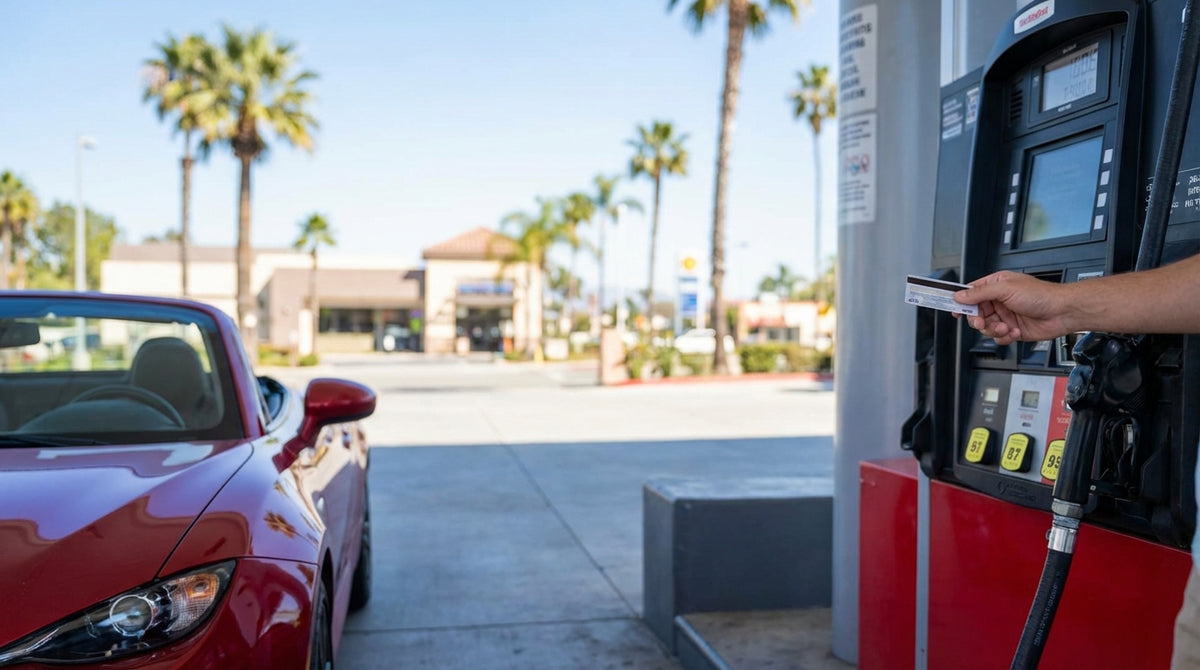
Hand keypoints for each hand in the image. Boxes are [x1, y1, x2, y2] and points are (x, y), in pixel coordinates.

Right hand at [954, 271, 1071, 344]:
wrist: (1062, 313)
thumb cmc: (1041, 295)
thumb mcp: (1006, 289)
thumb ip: (980, 293)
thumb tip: (961, 295)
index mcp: (996, 285)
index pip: (972, 292)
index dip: (961, 301)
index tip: (953, 309)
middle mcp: (1000, 300)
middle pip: (976, 313)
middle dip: (978, 320)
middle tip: (982, 323)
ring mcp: (1006, 316)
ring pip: (986, 328)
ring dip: (995, 330)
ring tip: (1007, 328)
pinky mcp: (1012, 330)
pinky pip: (998, 338)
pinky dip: (1005, 337)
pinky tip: (1015, 332)